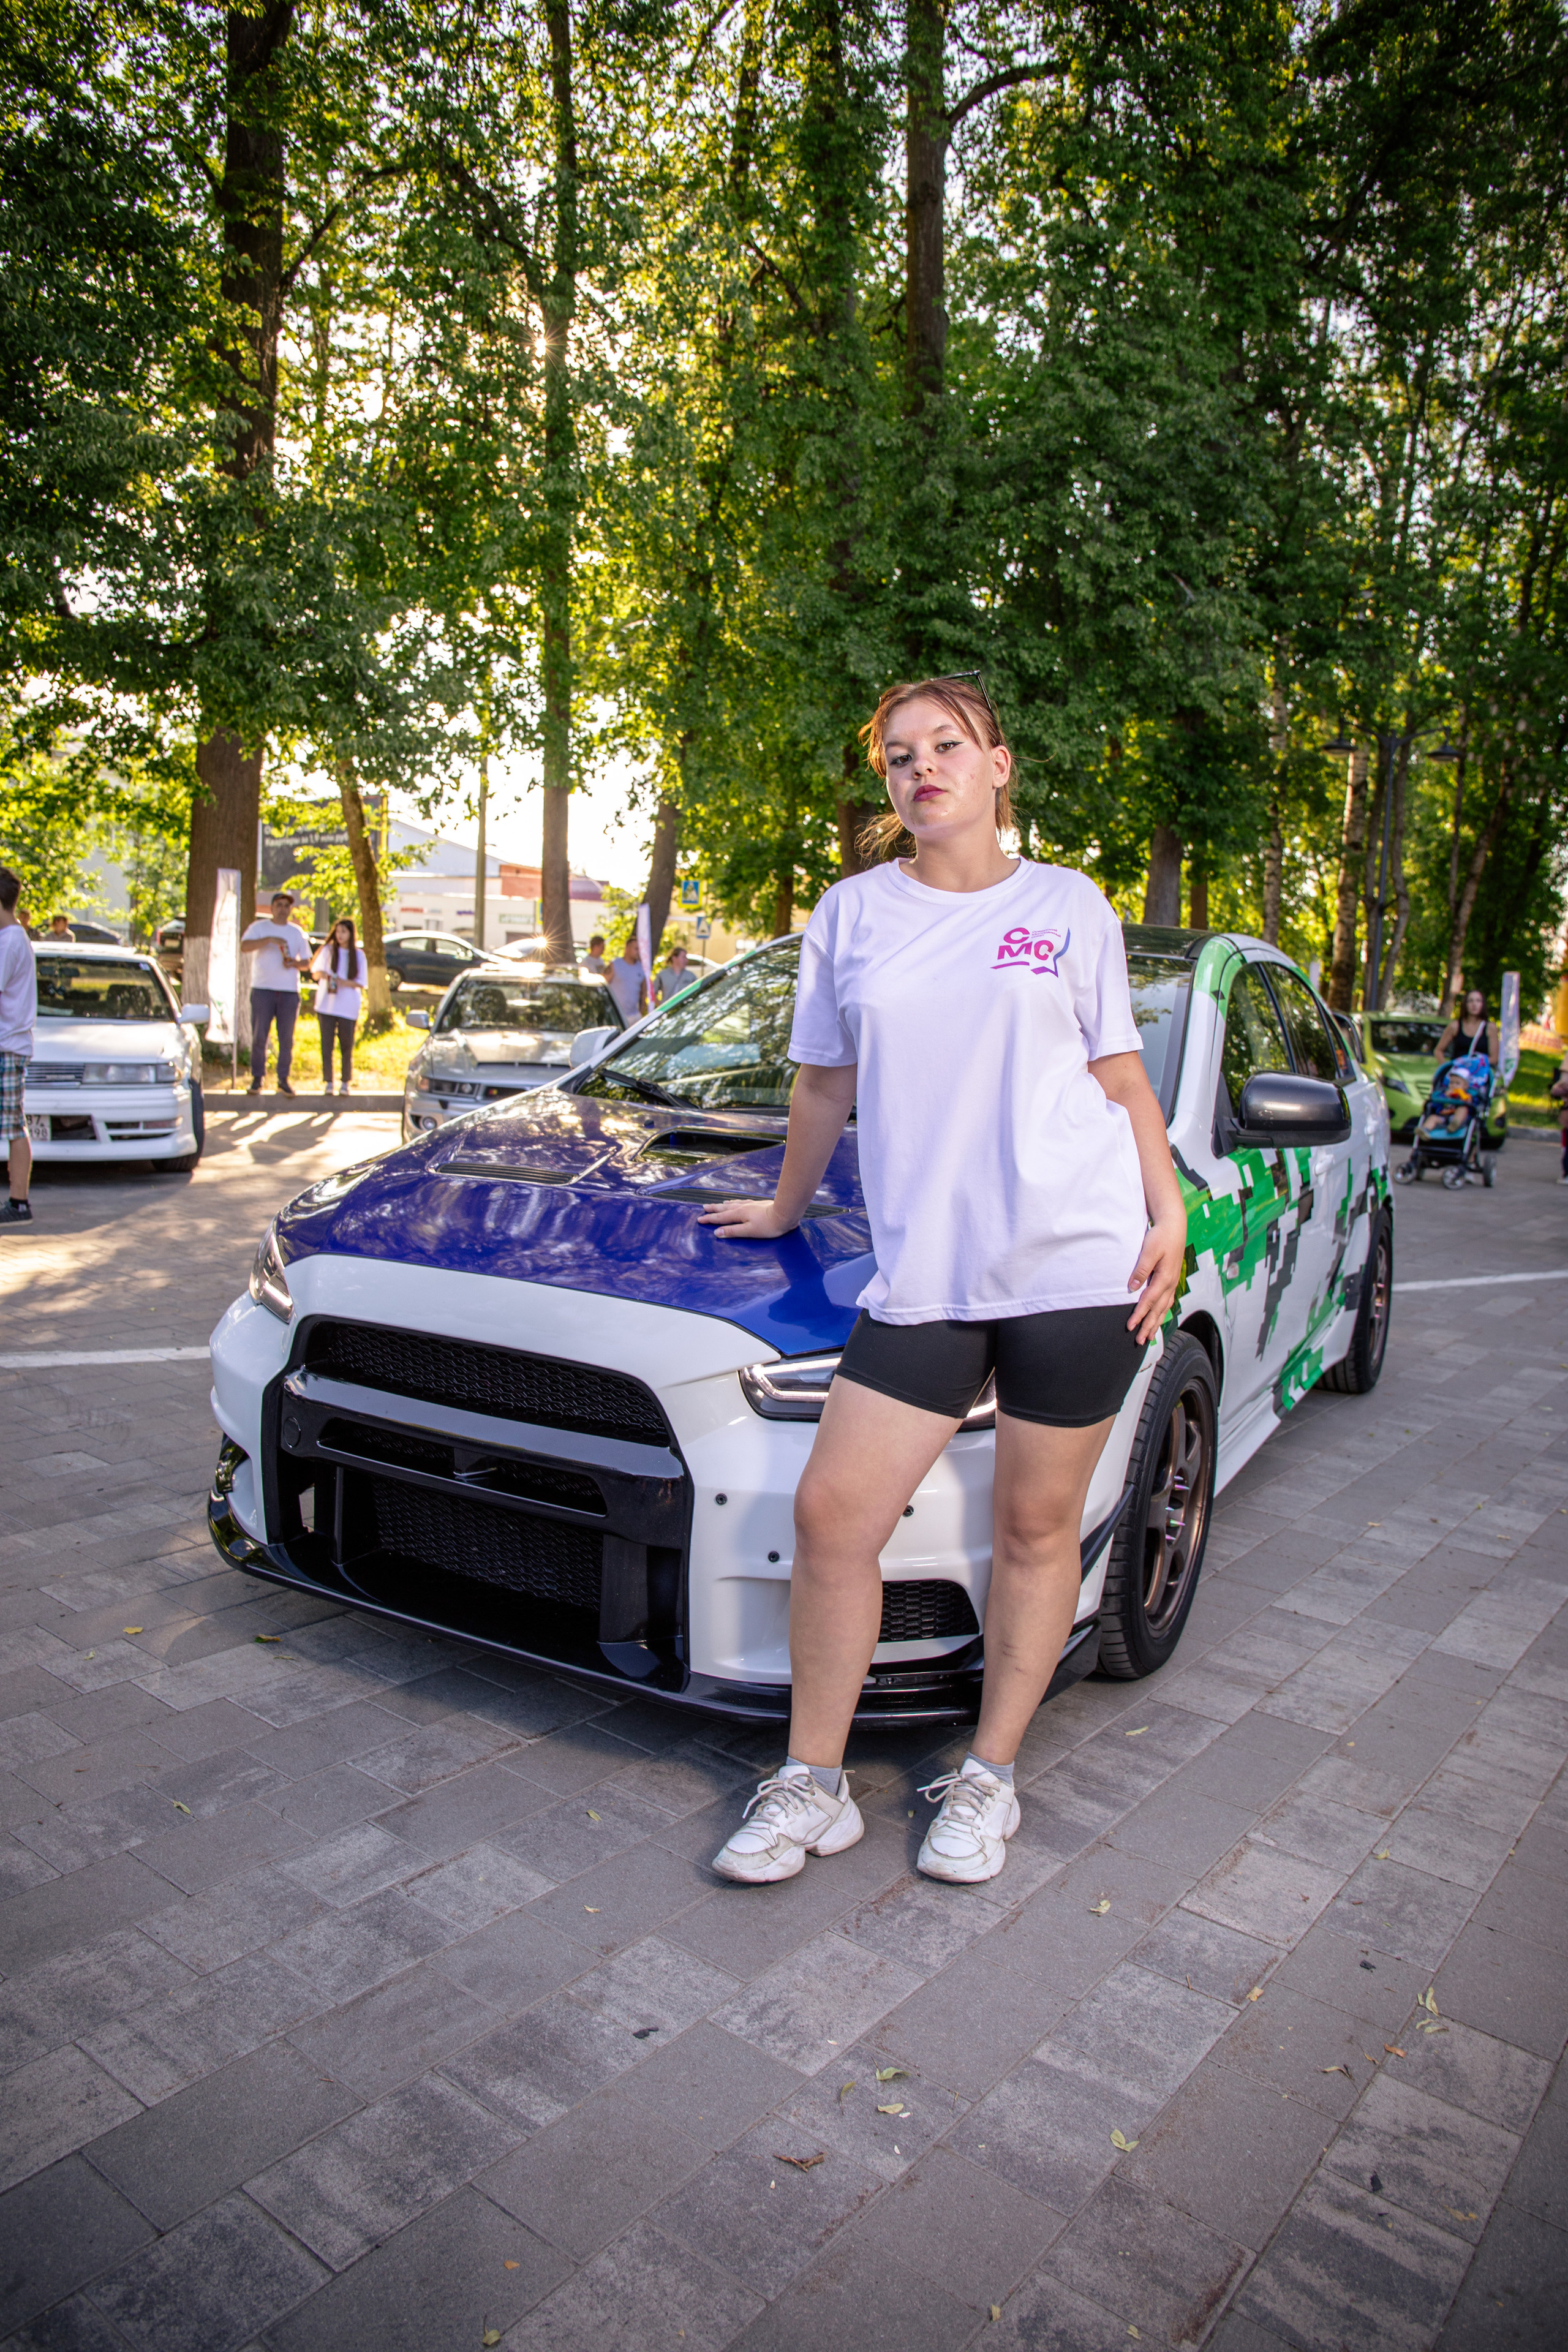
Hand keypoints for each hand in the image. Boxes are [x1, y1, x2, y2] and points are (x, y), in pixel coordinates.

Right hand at [696, 1195, 797, 1240]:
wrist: (785, 1213)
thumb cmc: (769, 1226)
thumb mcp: (749, 1231)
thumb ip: (733, 1231)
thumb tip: (717, 1232)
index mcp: (739, 1214)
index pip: (721, 1217)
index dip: (710, 1219)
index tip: (700, 1219)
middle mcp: (743, 1207)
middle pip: (725, 1208)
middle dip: (714, 1209)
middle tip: (704, 1208)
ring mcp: (750, 1204)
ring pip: (732, 1204)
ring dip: (723, 1204)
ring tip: (717, 1204)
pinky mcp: (757, 1204)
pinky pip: (741, 1202)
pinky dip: (734, 1202)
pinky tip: (736, 1202)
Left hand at [1126, 1210, 1186, 1344]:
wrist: (1174, 1226)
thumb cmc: (1161, 1236)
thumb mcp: (1149, 1250)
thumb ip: (1141, 1270)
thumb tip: (1132, 1287)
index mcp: (1165, 1278)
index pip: (1149, 1301)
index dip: (1139, 1315)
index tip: (1130, 1327)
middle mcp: (1170, 1283)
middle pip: (1158, 1310)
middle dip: (1149, 1326)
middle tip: (1140, 1341)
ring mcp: (1172, 1282)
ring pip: (1164, 1308)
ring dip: (1156, 1322)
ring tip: (1149, 1337)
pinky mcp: (1170, 1279)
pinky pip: (1166, 1301)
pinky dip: (1161, 1312)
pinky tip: (1158, 1318)